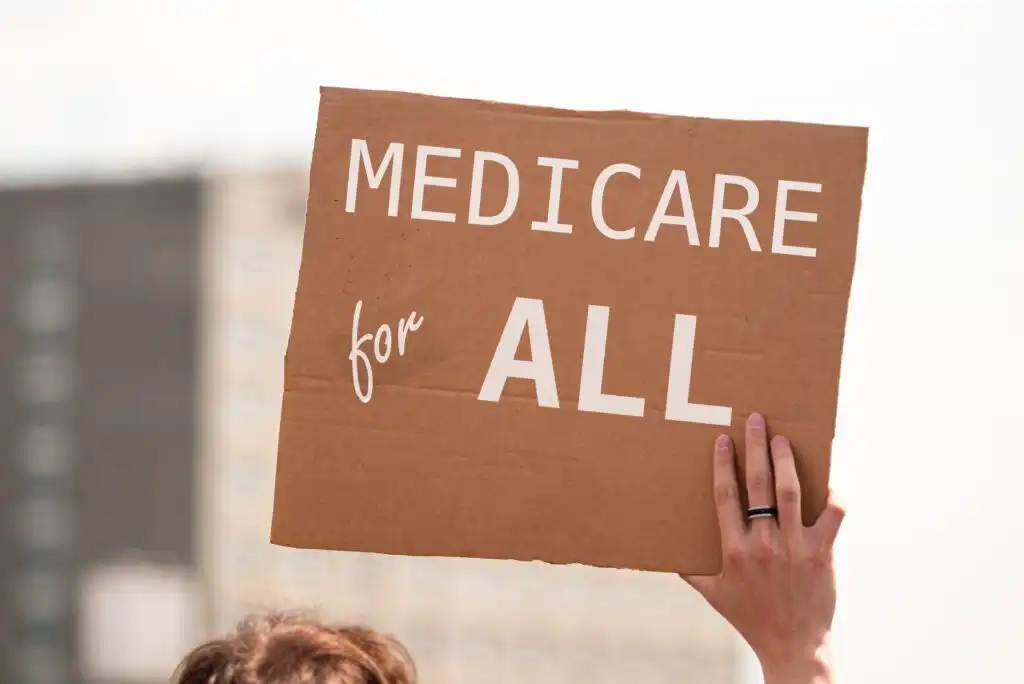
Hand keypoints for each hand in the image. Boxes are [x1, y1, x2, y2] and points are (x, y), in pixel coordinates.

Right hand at [682, 413, 844, 683]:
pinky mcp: (822, 553)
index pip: (726, 497)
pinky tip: (828, 476)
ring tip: (783, 438)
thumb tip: (667, 553)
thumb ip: (691, 571)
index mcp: (734, 551)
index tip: (723, 439)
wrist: (793, 645)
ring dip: (787, 461)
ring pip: (792, 493)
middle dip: (756, 448)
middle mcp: (764, 545)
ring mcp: (795, 547)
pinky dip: (832, 494)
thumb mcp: (713, 594)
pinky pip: (833, 515)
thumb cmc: (750, 617)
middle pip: (759, 485)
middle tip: (755, 419)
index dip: (723, 465)